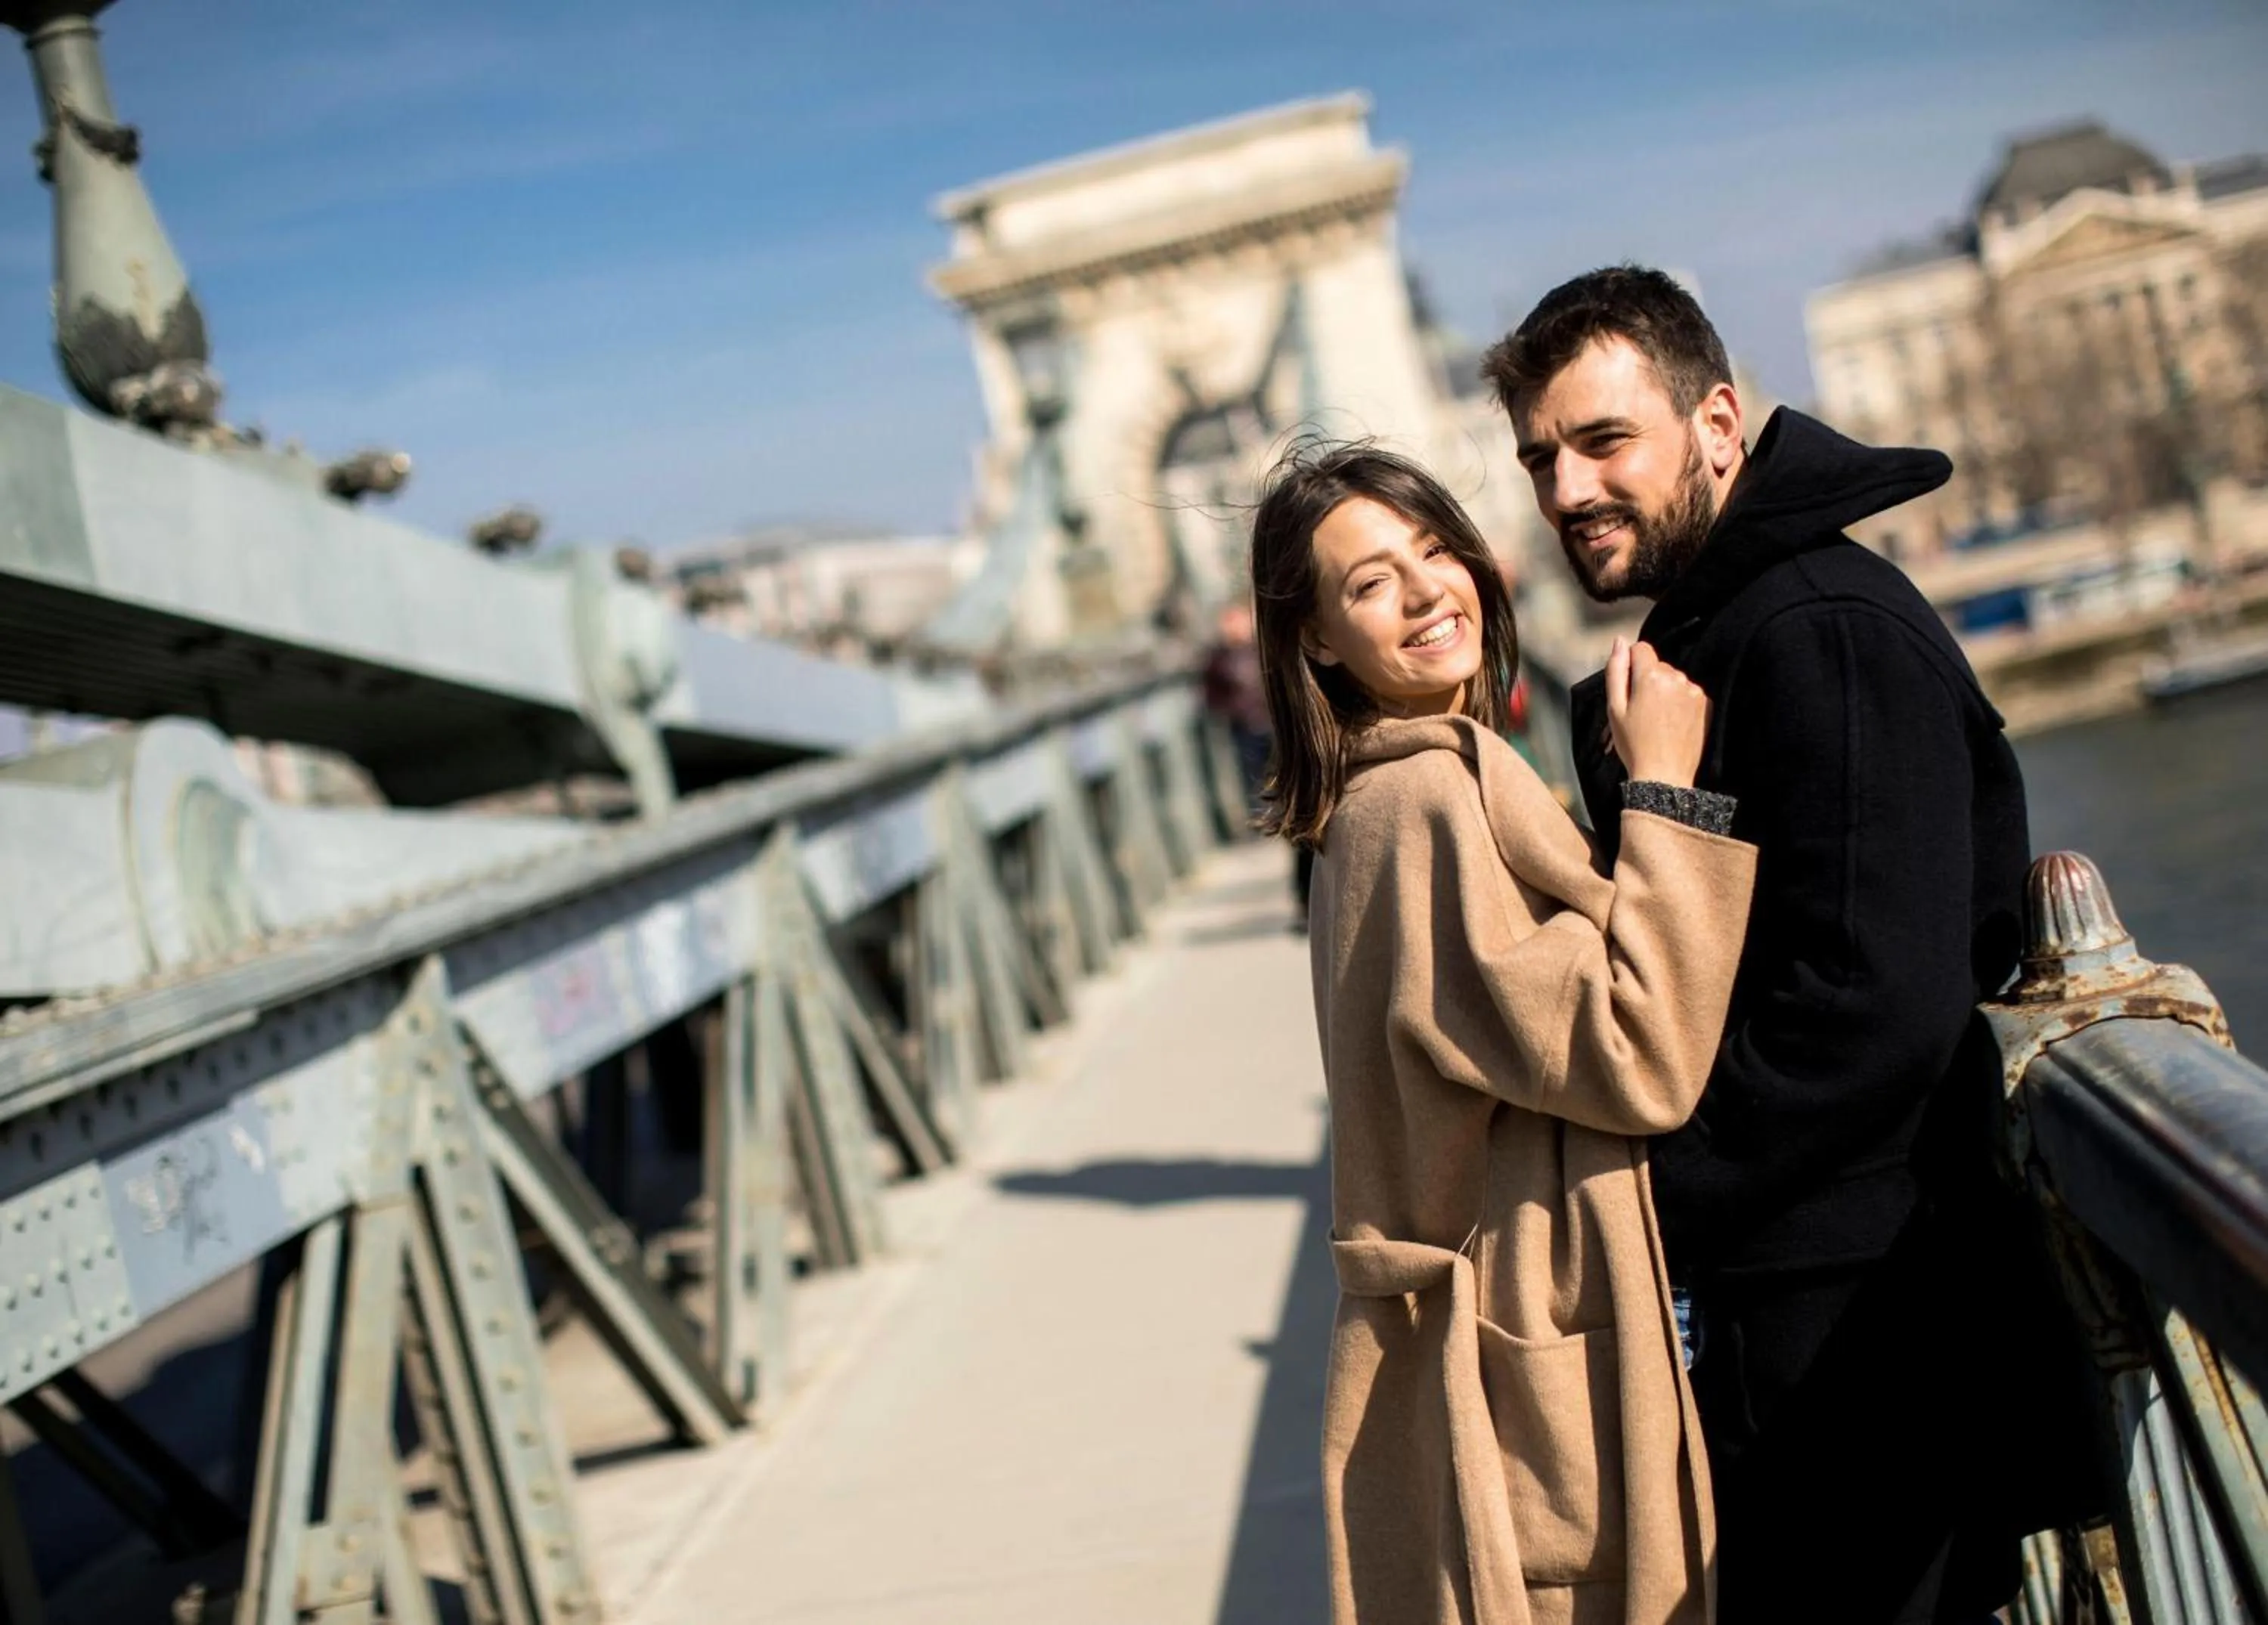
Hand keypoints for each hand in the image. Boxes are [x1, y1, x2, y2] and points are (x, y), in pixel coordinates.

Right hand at [1606, 636, 1709, 786]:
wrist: (1664, 776)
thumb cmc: (1633, 744)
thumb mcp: (1614, 708)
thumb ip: (1615, 670)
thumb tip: (1619, 641)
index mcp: (1650, 676)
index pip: (1640, 648)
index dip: (1630, 665)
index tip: (1628, 689)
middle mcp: (1676, 677)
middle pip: (1658, 665)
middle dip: (1647, 680)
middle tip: (1640, 711)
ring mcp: (1693, 690)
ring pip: (1673, 678)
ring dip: (1665, 691)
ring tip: (1657, 719)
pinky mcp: (1705, 703)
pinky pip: (1687, 692)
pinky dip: (1679, 702)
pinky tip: (1672, 723)